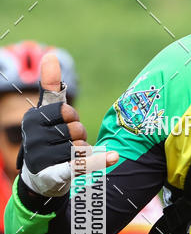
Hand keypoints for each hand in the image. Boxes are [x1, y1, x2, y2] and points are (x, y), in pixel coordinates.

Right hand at [18, 54, 117, 196]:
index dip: (71, 119)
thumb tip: (51, 55)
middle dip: (78, 135)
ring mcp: (44, 157)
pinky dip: (98, 162)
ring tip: (67, 157)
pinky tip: (114, 157)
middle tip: (66, 144)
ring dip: (82, 151)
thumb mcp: (48, 113)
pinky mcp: (57, 174)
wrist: (41, 178)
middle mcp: (34, 138)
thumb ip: (51, 86)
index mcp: (32, 119)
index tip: (63, 126)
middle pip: (75, 128)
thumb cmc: (48, 139)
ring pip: (81, 146)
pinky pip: (80, 164)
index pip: (67, 111)